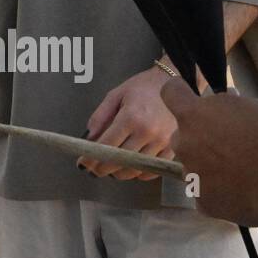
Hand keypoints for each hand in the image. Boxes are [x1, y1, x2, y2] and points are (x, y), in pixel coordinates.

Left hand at [79, 66, 176, 180]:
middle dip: (103, 168)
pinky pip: (153, 170)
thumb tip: (89, 139)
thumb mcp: (115, 95)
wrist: (172, 83)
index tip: (83, 163)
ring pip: (136, 169)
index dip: (92, 158)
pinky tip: (131, 167)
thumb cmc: (142, 87)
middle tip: (94, 168)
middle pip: (120, 161)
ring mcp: (163, 142)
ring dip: (120, 173)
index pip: (107, 146)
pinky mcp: (174, 149)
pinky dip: (139, 173)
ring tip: (110, 169)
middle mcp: (148, 132)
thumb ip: (100, 116)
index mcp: (131, 117)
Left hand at [161, 79, 257, 225]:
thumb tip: (224, 98)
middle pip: (181, 133)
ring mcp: (189, 174)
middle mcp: (184, 143)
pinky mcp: (201, 200)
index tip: (185, 91)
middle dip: (198, 134)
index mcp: (192, 115)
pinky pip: (203, 190)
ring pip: (191, 162)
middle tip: (224, 140)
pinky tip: (237, 188)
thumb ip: (230, 102)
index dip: (178, 90)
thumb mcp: (253, 107)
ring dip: (205, 162)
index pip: (170, 92)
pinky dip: (216, 189)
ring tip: (235, 168)